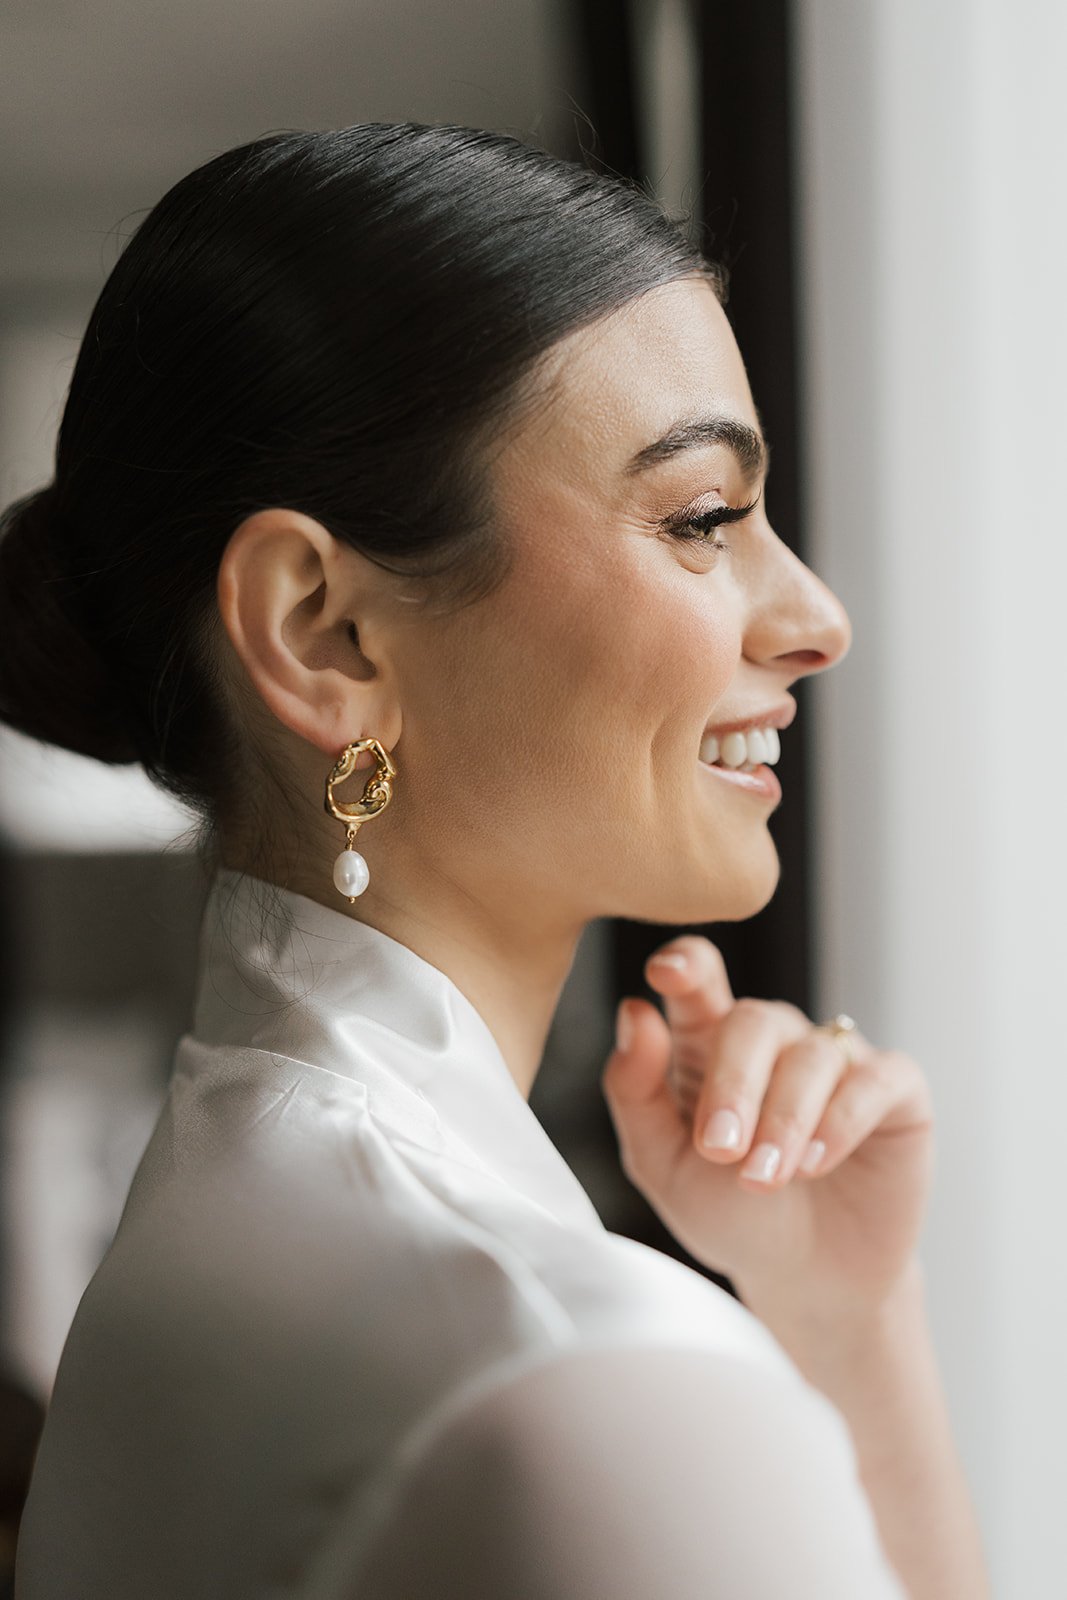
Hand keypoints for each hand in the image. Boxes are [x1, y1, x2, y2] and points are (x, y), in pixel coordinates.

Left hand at [600, 936, 935, 1336]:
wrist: (804, 1279)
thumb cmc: (728, 1213)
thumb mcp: (661, 1164)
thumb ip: (635, 1091)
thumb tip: (635, 1013)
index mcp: (708, 1042)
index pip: (699, 979)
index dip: (688, 965)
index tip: (666, 971)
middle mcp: (775, 1040)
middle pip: (754, 1019)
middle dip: (733, 1084)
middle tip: (720, 1150)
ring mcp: (837, 1060)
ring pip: (813, 1054)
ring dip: (784, 1120)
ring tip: (763, 1179)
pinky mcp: (895, 1092)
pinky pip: (876, 1078)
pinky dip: (843, 1118)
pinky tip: (817, 1163)